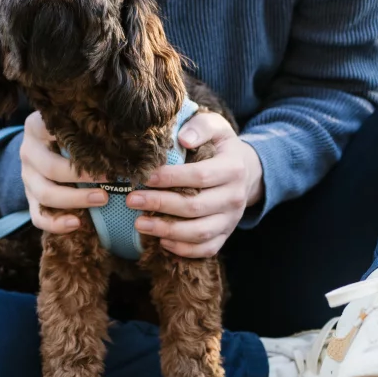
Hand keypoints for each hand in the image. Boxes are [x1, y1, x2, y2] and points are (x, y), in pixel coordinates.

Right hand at [19, 111, 107, 233]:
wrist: (44, 144)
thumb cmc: (69, 132)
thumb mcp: (72, 124)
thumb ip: (87, 129)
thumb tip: (123, 137)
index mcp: (36, 127)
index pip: (56, 136)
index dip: (83, 147)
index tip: (108, 154)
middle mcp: (28, 151)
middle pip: (51, 168)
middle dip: (83, 177)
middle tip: (111, 180)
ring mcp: (27, 177)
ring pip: (45, 194)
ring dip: (75, 200)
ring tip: (102, 200)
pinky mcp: (29, 198)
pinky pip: (38, 217)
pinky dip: (56, 224)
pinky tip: (77, 224)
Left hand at [124, 112, 263, 258]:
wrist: (246, 171)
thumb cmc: (221, 147)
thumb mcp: (216, 127)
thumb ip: (200, 127)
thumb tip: (183, 139)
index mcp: (233, 168)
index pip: (199, 176)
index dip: (170, 178)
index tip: (145, 177)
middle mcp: (235, 197)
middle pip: (195, 206)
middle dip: (160, 204)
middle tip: (131, 200)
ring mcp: (231, 219)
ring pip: (199, 232)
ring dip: (167, 230)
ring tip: (139, 224)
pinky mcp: (225, 235)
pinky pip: (206, 249)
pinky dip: (183, 249)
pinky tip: (160, 240)